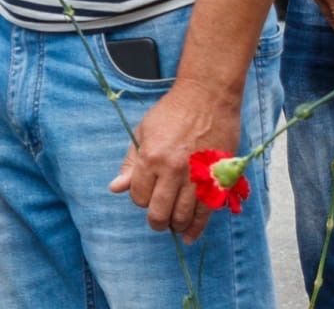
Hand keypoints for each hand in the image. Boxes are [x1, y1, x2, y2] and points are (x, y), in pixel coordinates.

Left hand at [109, 79, 242, 242]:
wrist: (207, 99)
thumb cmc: (171, 112)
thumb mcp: (142, 132)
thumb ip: (130, 164)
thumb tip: (115, 188)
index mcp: (151, 158)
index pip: (139, 195)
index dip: (139, 198)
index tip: (144, 194)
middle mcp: (173, 171)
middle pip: (160, 211)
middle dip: (156, 220)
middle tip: (157, 221)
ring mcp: (197, 176)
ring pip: (184, 215)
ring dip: (176, 225)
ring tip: (173, 226)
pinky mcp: (217, 179)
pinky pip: (206, 212)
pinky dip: (197, 227)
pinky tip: (190, 235)